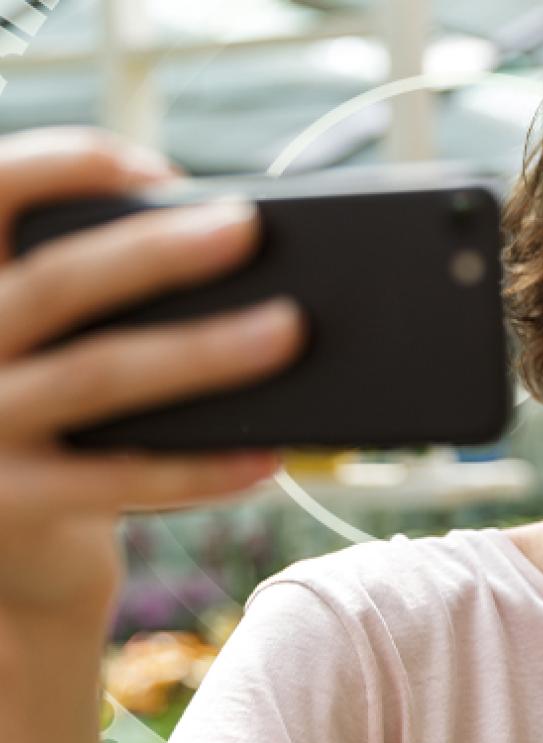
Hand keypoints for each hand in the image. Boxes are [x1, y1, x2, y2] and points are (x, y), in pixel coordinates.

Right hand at [0, 126, 305, 742]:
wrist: (7, 551)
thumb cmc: (53, 415)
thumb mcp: (48, 341)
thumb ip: (97, 295)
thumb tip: (228, 244)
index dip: (70, 166)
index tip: (161, 169)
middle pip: (57, 283)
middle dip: (156, 250)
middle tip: (246, 226)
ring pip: (97, 375)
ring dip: (202, 351)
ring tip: (289, 330)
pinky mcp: (8, 505)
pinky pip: (120, 481)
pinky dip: (202, 467)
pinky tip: (268, 455)